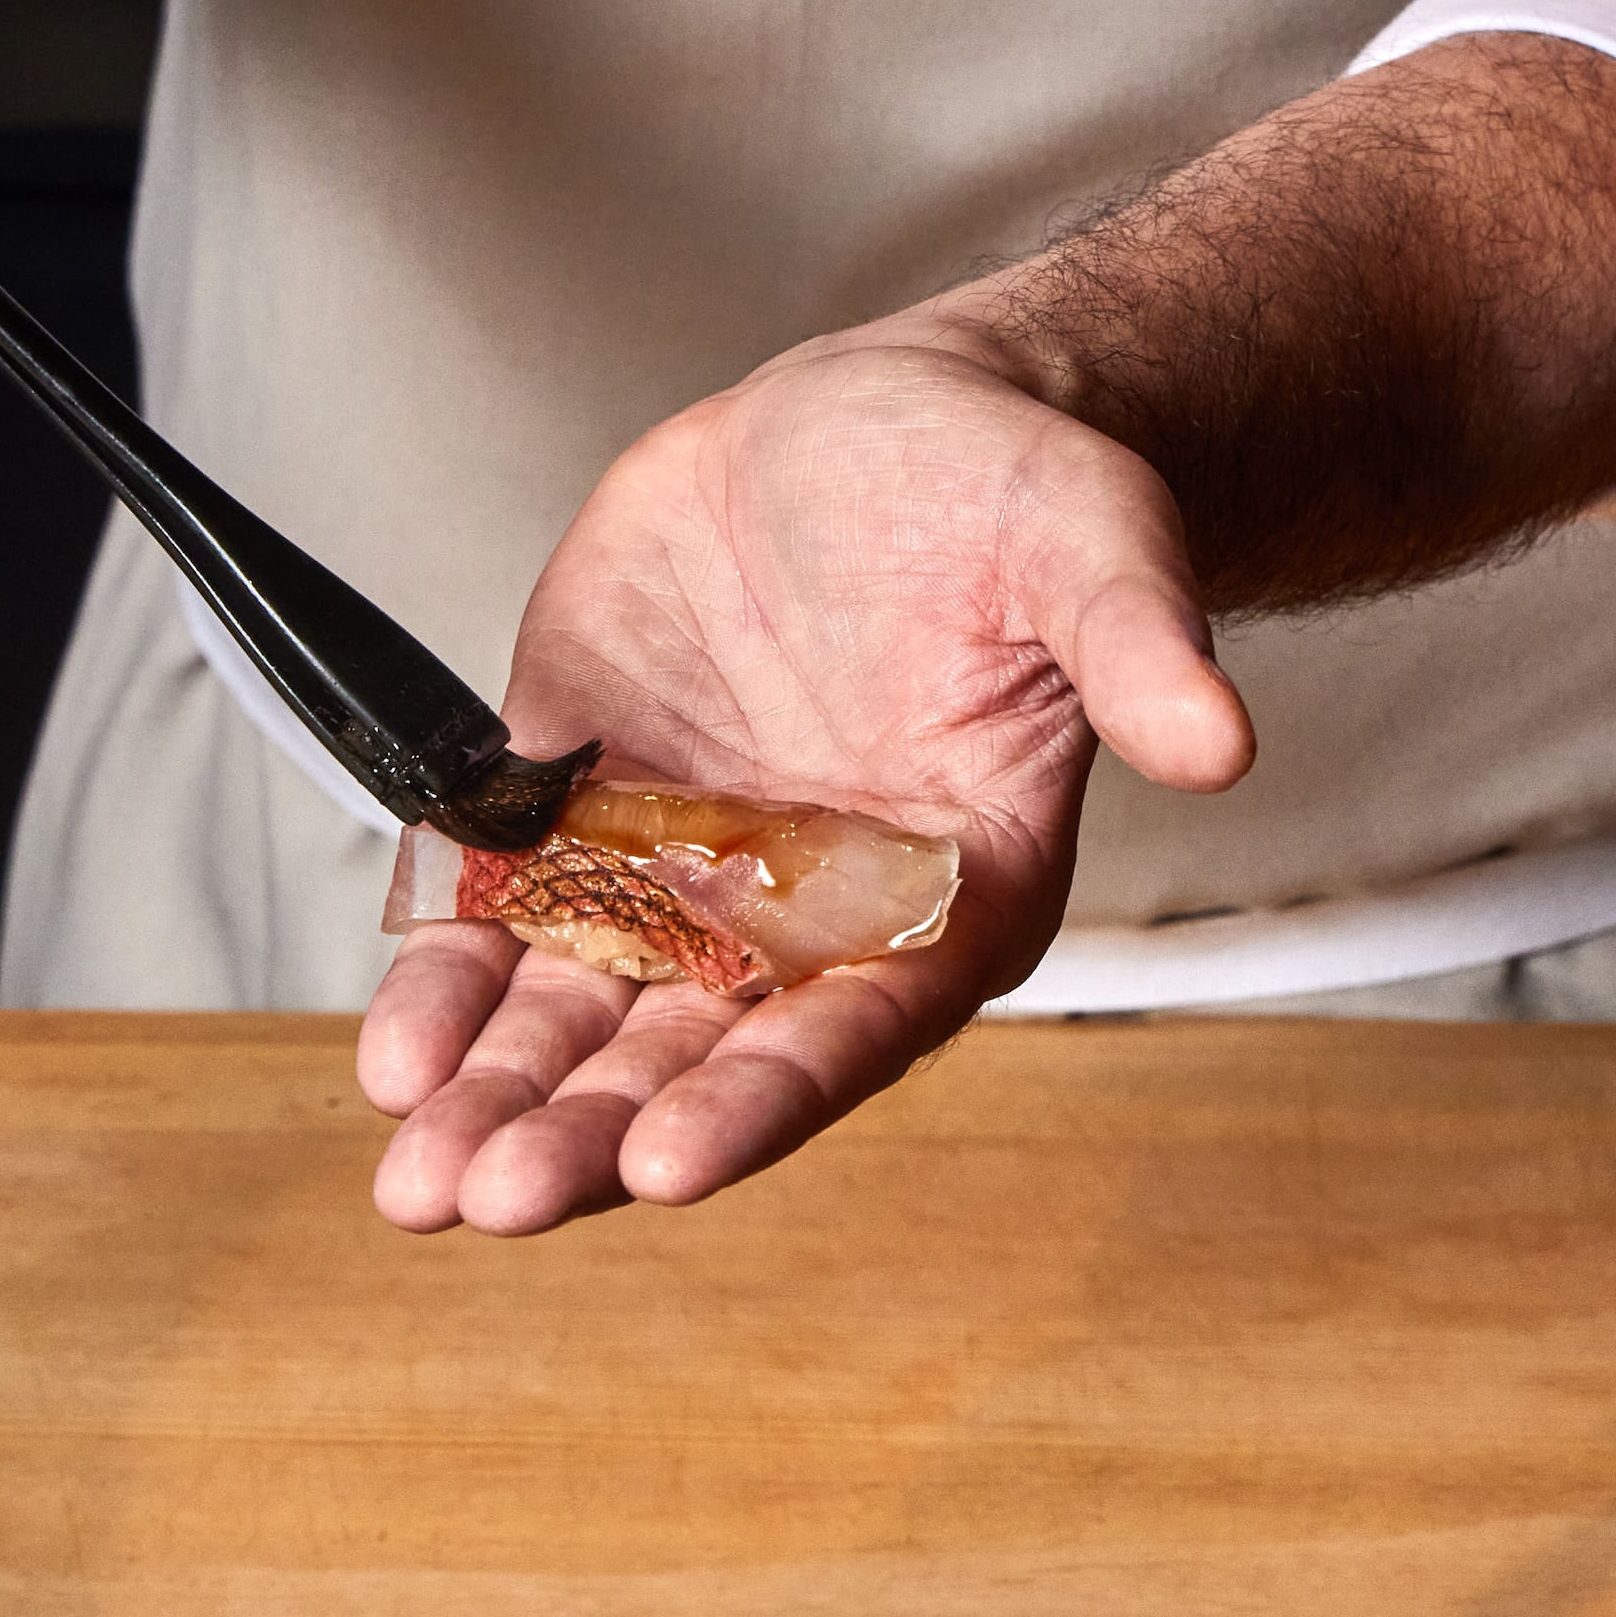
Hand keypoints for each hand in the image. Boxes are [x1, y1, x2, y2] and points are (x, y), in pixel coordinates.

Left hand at [357, 317, 1256, 1234]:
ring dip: (504, 1093)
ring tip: (420, 1177)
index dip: (762, 1097)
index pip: (853, 1027)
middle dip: (591, 1131)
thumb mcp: (1091, 537)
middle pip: (695, 1055)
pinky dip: (450, 978)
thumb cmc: (1015, 492)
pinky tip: (395, 1053)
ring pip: (587, 1011)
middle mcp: (809, 914)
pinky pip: (507, 907)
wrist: (892, 421)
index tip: (671, 1163)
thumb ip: (1138, 643)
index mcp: (948, 894)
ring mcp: (688, 864)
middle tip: (493, 1195)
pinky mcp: (586, 793)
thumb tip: (1220, 735)